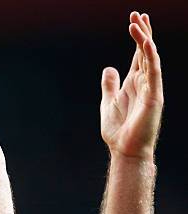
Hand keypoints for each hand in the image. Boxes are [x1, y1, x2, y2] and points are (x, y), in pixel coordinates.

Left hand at [100, 12, 163, 160]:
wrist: (125, 150)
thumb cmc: (118, 131)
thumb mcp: (108, 103)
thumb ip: (109, 85)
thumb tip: (108, 69)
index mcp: (134, 83)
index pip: (138, 55)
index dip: (138, 37)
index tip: (135, 19)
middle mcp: (145, 83)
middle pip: (146, 52)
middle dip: (143, 32)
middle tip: (138, 13)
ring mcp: (151, 88)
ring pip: (150, 58)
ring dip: (145, 39)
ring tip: (138, 22)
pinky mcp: (154, 96)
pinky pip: (153, 72)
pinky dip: (150, 56)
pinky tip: (145, 43)